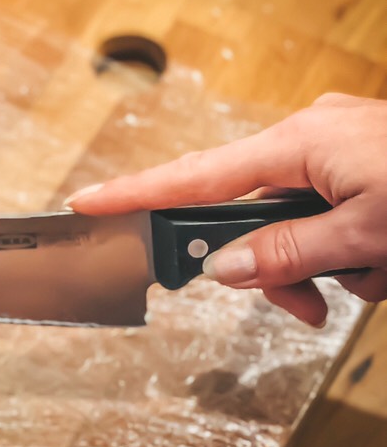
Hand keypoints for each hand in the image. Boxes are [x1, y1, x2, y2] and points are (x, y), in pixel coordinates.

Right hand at [67, 93, 386, 326]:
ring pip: (293, 227)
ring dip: (322, 269)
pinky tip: (383, 266)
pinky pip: (329, 220)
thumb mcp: (366, 237)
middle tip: (306, 307)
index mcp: (300, 143)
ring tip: (370, 283)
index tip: (90, 203)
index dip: (140, 194)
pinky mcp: (364, 169)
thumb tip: (227, 268)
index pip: (197, 174)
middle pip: (248, 213)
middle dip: (274, 268)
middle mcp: (311, 139)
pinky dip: (349, 255)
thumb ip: (286, 254)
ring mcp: (340, 152)